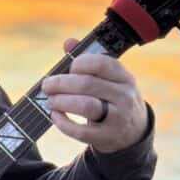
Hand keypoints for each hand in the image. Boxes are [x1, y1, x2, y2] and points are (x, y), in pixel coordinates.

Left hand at [42, 39, 148, 153]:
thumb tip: (68, 42)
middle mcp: (124, 96)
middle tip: (46, 86)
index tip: (67, 69)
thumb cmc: (111, 99)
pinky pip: (82, 131)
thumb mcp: (108, 80)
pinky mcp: (108, 137)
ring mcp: (118, 118)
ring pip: (85, 106)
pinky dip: (63, 123)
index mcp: (124, 77)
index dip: (78, 63)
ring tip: (50, 101)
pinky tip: (55, 116)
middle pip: (87, 84)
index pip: (101, 63)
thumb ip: (88, 61)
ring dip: (61, 102)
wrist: (132, 133)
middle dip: (61, 84)